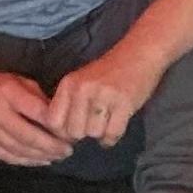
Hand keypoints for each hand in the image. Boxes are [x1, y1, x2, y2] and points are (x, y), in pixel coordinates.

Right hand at [0, 71, 73, 166]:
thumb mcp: (19, 81)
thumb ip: (38, 99)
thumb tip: (61, 119)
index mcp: (7, 92)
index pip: (37, 112)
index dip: (56, 126)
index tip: (70, 132)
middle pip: (28, 136)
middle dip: (51, 146)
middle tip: (68, 151)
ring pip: (18, 149)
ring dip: (41, 156)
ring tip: (57, 157)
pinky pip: (7, 156)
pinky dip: (26, 161)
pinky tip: (40, 160)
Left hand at [45, 47, 165, 147]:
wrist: (139, 55)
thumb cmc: (108, 72)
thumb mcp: (81, 82)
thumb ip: (68, 104)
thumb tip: (62, 137)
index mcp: (69, 84)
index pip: (53, 121)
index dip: (62, 132)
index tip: (72, 131)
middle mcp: (83, 89)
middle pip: (74, 131)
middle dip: (83, 135)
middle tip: (92, 127)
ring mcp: (104, 96)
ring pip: (94, 134)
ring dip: (100, 134)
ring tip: (105, 123)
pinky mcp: (124, 103)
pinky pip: (112, 134)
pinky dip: (112, 137)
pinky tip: (114, 128)